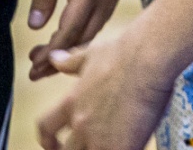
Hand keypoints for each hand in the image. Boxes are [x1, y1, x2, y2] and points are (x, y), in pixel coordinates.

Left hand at [27, 0, 130, 78]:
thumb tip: (34, 26)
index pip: (68, 34)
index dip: (50, 55)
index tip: (32, 67)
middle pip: (82, 40)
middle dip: (58, 60)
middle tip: (34, 72)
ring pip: (93, 33)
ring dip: (71, 48)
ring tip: (47, 59)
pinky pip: (99, 21)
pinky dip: (83, 35)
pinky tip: (69, 36)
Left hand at [36, 32, 173, 149]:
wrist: (147, 59)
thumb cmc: (124, 53)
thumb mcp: (91, 54)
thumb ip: (71, 62)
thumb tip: (55, 58)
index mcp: (71, 101)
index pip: (45, 126)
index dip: (46, 138)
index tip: (53, 143)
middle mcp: (81, 122)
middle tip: (87, 149)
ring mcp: (99, 138)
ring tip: (110, 146)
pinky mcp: (120, 148)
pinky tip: (131, 147)